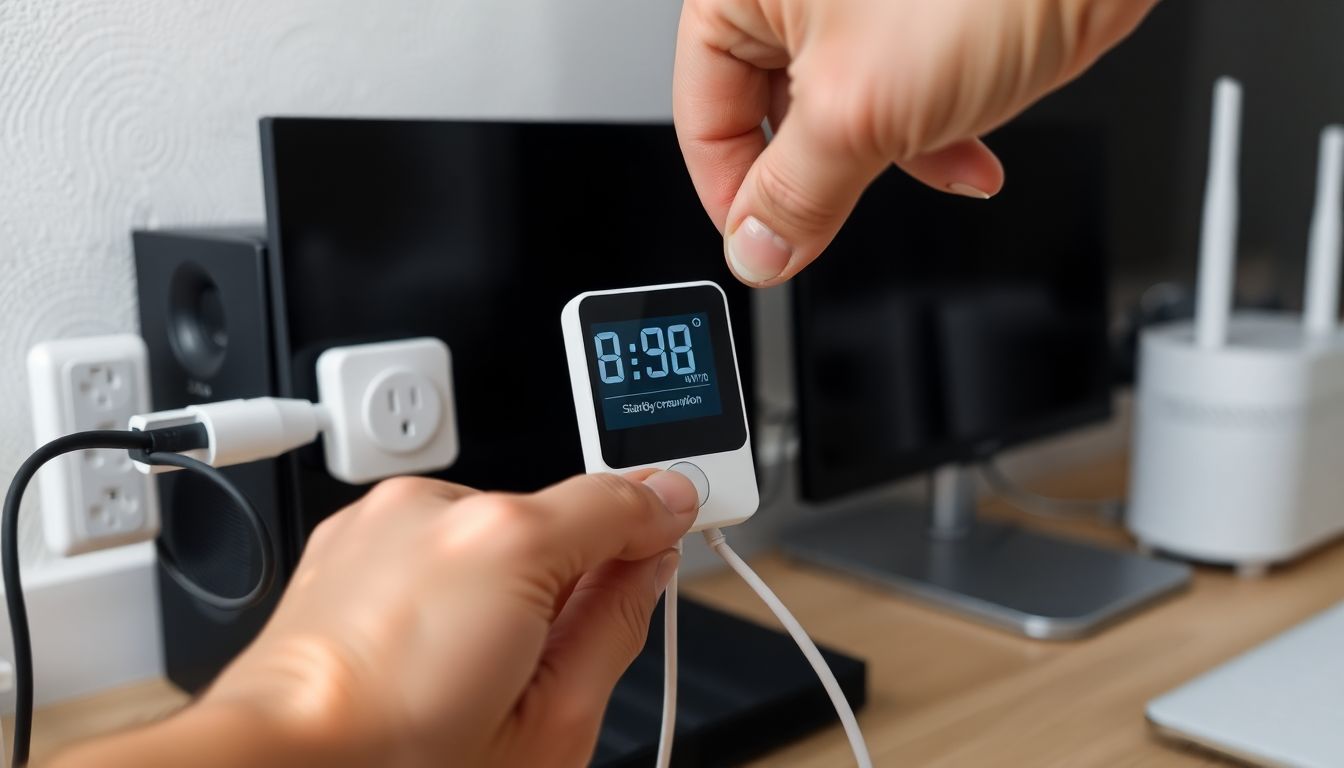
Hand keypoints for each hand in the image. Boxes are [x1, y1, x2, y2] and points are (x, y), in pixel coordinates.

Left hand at [51, 470, 698, 767]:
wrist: (276, 763)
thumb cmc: (401, 760)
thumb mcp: (553, 722)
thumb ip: (619, 622)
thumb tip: (652, 561)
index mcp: (506, 543)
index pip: (625, 500)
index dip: (664, 515)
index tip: (681, 523)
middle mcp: (442, 507)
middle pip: (558, 517)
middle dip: (571, 574)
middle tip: (540, 661)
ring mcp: (389, 514)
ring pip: (494, 527)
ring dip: (505, 577)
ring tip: (467, 664)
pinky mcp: (354, 529)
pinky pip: (436, 535)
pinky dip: (450, 574)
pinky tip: (428, 643)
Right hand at [674, 0, 1157, 285]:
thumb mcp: (860, 110)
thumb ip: (795, 193)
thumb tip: (756, 250)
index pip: (701, 114)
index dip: (734, 195)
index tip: (767, 247)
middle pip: (770, 114)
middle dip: (825, 173)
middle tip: (846, 215)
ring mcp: (856, 0)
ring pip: (841, 108)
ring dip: (889, 159)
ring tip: (936, 166)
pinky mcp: (918, 10)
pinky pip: (897, 87)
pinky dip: (930, 130)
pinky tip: (969, 154)